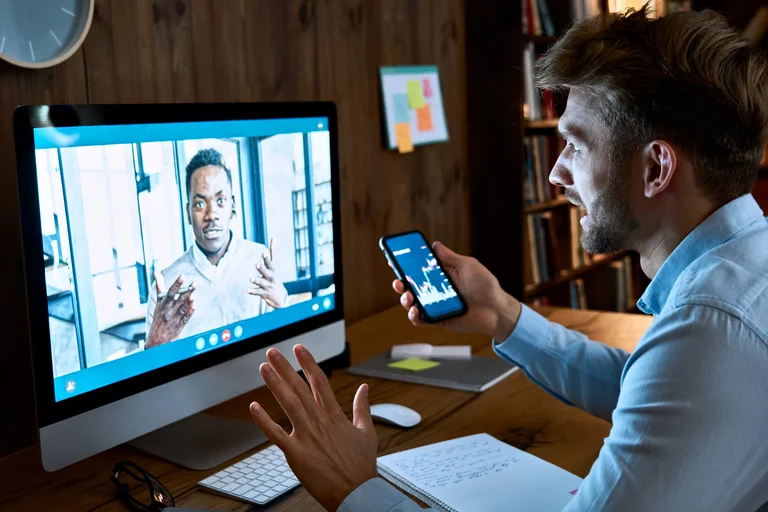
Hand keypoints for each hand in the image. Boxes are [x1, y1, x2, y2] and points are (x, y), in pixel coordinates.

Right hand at [146, 273, 194, 347]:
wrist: (156, 339)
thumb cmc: (158, 317)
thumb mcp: (158, 302)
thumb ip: (159, 288)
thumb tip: (156, 272)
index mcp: (163, 304)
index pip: (170, 292)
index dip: (177, 284)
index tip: (182, 276)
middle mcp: (169, 310)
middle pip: (179, 299)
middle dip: (187, 292)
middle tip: (194, 284)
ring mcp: (174, 318)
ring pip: (183, 308)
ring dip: (189, 302)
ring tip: (193, 295)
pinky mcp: (179, 326)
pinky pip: (185, 318)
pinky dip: (190, 312)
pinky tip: (194, 306)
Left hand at [249, 238, 287, 307]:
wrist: (280, 296)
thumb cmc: (275, 276)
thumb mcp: (274, 264)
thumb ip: (273, 251)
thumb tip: (273, 236)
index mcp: (273, 269)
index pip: (270, 263)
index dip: (266, 258)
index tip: (263, 252)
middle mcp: (271, 277)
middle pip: (266, 272)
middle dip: (262, 268)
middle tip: (257, 264)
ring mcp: (268, 285)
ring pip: (261, 282)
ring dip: (256, 280)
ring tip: (251, 278)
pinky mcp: (264, 293)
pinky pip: (258, 292)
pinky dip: (252, 291)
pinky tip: (247, 290)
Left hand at [249, 345, 377, 510]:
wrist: (357, 493)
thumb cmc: (362, 466)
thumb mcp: (367, 432)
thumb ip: (363, 407)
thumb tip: (365, 388)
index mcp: (335, 416)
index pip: (320, 382)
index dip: (308, 363)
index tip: (299, 349)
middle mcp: (319, 422)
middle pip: (300, 388)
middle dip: (286, 368)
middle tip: (273, 352)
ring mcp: (307, 437)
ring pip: (288, 404)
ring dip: (275, 385)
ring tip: (264, 368)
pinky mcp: (296, 454)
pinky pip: (276, 435)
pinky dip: (264, 421)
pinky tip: (254, 407)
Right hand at [393, 241, 521, 339]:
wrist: (497, 310)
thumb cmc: (486, 286)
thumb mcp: (468, 265)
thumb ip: (449, 257)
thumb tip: (434, 244)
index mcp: (443, 275)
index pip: (420, 269)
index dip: (406, 265)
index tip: (394, 259)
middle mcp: (437, 290)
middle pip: (412, 286)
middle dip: (401, 283)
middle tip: (399, 281)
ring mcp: (436, 306)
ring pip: (413, 303)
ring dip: (405, 299)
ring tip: (408, 296)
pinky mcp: (438, 320)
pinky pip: (421, 320)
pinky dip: (414, 316)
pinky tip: (415, 310)